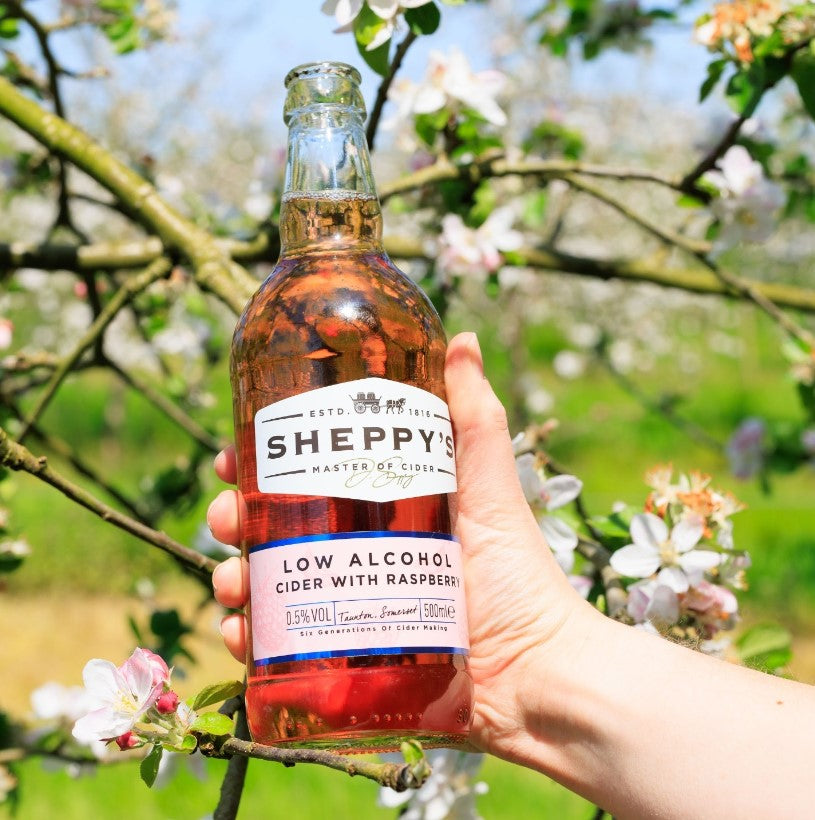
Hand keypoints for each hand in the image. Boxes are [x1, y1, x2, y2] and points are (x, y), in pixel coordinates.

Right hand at [208, 332, 595, 758]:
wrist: (538, 678)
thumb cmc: (520, 579)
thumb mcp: (491, 488)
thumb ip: (476, 417)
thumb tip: (461, 337)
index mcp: (382, 511)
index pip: (309, 478)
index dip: (264, 465)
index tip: (234, 455)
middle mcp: (358, 555)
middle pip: (276, 529)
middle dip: (235, 520)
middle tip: (226, 520)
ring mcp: (349, 609)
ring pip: (268, 587)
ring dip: (233, 579)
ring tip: (232, 585)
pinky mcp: (346, 661)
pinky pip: (282, 648)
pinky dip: (251, 640)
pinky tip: (241, 634)